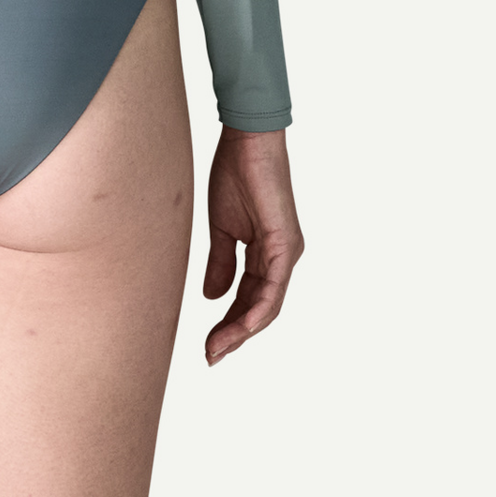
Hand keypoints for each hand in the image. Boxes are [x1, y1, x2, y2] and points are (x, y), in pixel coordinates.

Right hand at [202, 126, 303, 364]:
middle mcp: (281, 258)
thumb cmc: (236, 173)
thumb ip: (220, 263)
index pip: (249, 299)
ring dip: (242, 330)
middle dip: (234, 335)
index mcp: (266, 254)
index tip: (209, 344)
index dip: (229, 323)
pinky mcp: (285, 242)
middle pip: (260, 310)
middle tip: (211, 356)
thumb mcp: (222, 228)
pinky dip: (259, 309)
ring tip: (218, 348)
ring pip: (269, 305)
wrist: (247, 140)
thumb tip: (212, 298)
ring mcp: (286, 252)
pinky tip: (243, 327)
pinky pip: (274, 286)